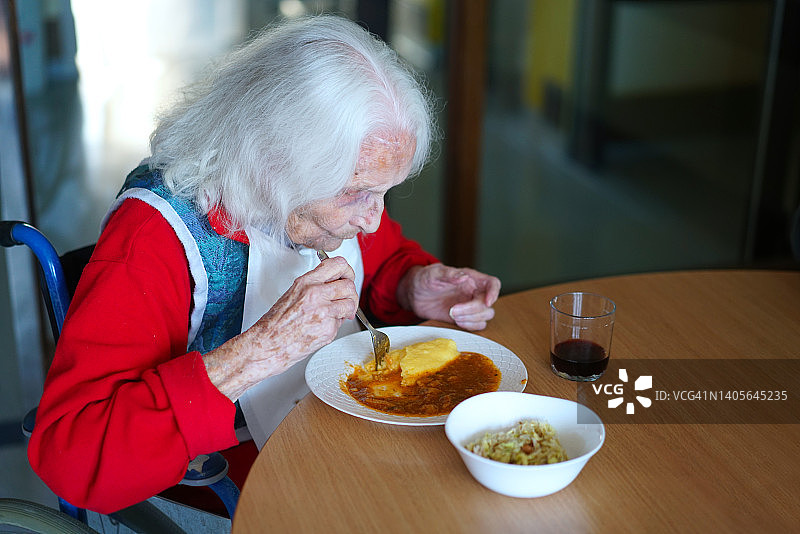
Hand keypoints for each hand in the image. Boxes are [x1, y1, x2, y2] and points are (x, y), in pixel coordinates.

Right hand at [204, 255, 357, 400]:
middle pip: (349, 285)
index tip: (347, 276)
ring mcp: (324, 311)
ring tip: (338, 314)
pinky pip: (342, 322)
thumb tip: (334, 283)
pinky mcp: (328, 328)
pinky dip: (337, 325)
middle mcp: (316, 294)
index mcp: (306, 282)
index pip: (337, 264)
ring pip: (351, 303)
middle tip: (346, 299)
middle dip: (350, 294)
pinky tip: (325, 326)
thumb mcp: (293, 293)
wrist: (268, 344)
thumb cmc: (276, 323)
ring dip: (348, 309)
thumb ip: (315, 285)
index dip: (347, 270)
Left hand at [398, 263, 500, 330]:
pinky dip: (469, 326)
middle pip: (488, 304)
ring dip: (471, 319)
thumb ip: (449, 274)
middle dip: (473, 310)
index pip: (493, 283)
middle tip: (453, 311)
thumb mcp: (434, 273)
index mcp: (471, 278)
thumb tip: (464, 277)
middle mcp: (474, 292)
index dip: (494, 293)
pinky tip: (456, 321)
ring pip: (485, 316)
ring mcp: (470, 306)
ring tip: (453, 316)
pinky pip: (477, 325)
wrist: (414, 293)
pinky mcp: (464, 318)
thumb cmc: (425, 279)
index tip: (487, 302)